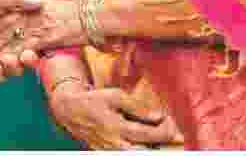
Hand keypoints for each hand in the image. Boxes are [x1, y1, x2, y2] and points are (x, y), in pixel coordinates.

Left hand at [0, 0, 42, 82]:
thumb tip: (40, 3)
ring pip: (10, 71)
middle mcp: (8, 46)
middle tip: (20, 58)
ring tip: (1, 62)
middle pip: (24, 60)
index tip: (33, 49)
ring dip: (10, 70)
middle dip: (25, 63)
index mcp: (16, 31)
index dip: (34, 48)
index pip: (31, 44)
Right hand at [48, 82, 183, 148]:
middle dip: (165, 146)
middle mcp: (115, 144)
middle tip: (175, 137)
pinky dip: (142, 148)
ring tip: (163, 141)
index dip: (166, 128)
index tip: (169, 119)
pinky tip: (148, 143)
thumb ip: (137, 107)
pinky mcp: (108, 154)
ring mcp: (112, 152)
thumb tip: (158, 116)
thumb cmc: (94, 101)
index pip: (151, 134)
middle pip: (149, 152)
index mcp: (117, 128)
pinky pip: (129, 154)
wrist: (70, 111)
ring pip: (140, 154)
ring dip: (155, 149)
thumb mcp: (115, 96)